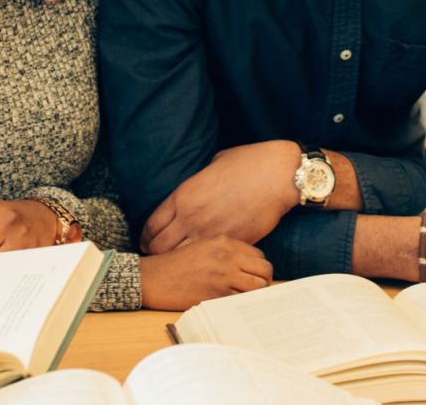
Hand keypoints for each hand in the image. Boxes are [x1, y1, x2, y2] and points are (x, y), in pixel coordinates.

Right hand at [139, 236, 273, 309]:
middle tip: (257, 288)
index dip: (259, 267)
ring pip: (258, 286)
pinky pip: (242, 300)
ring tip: (248, 298)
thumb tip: (247, 265)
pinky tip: (234, 305)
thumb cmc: (175, 264)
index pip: (258, 255)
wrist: (153, 278)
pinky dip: (241, 304)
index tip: (254, 275)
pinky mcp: (216, 294)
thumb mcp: (202, 246)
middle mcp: (227, 256)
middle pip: (264, 269)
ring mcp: (223, 275)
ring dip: (256, 294)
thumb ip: (225, 251)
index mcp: (224, 241)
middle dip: (265, 280)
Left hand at [141, 141, 300, 253]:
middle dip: (157, 252)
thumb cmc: (249, 163)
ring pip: (180, 258)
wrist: (278, 175)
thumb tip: (196, 189)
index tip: (149, 240)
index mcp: (184, 196)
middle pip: (159, 247)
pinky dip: (205, 262)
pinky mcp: (231, 244)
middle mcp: (191, 217)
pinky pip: (209, 259)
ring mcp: (211, 233)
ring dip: (178, 260)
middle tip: (161, 255)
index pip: (151, 225)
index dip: (147, 236)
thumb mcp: (213, 165)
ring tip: (182, 262)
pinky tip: (206, 261)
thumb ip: (198, 182)